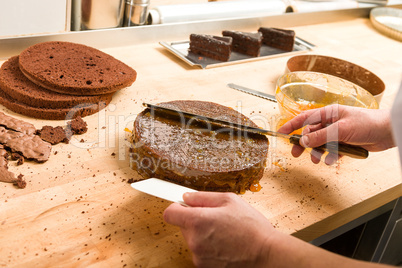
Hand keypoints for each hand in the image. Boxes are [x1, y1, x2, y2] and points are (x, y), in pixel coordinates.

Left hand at [163, 192, 275, 267]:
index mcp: (197, 221)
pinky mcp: (204, 267)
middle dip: (194, 219)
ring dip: (202, 234)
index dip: (177, 207)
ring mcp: (198, 256)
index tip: (184, 205)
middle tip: (215, 218)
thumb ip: (203, 197)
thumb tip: (187, 196)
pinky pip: (200, 251)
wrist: (266, 255)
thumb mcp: (230, 201)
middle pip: (182, 225)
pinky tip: (225, 244)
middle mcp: (194, 241)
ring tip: (224, 232)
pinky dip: (209, 247)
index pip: (170, 213)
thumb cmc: (252, 227)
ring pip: (192, 239)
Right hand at [278, 105, 393, 164]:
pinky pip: (331, 151)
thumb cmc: (367, 123)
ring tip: (318, 159)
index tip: (280, 133)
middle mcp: (331, 122)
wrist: (388, 131)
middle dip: (303, 144)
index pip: (304, 118)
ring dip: (318, 152)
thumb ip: (320, 136)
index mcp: (328, 113)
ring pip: (320, 144)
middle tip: (296, 154)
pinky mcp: (344, 143)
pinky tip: (332, 160)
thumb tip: (303, 142)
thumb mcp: (340, 130)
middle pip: (310, 133)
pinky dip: (330, 156)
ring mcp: (337, 133)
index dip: (291, 125)